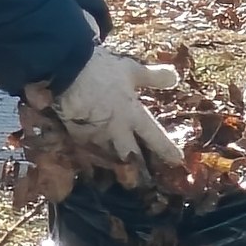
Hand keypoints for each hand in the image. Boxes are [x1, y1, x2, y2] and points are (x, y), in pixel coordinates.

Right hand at [51, 47, 181, 167]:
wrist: (68, 71)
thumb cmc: (103, 69)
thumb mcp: (132, 70)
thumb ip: (152, 77)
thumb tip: (175, 78)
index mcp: (134, 115)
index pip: (155, 137)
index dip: (167, 150)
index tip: (177, 161)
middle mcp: (117, 131)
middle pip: (130, 156)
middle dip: (137, 166)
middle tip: (142, 175)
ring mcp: (96, 136)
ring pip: (108, 155)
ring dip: (113, 160)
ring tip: (115, 166)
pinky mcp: (76, 135)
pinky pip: (86, 147)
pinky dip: (90, 150)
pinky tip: (90, 152)